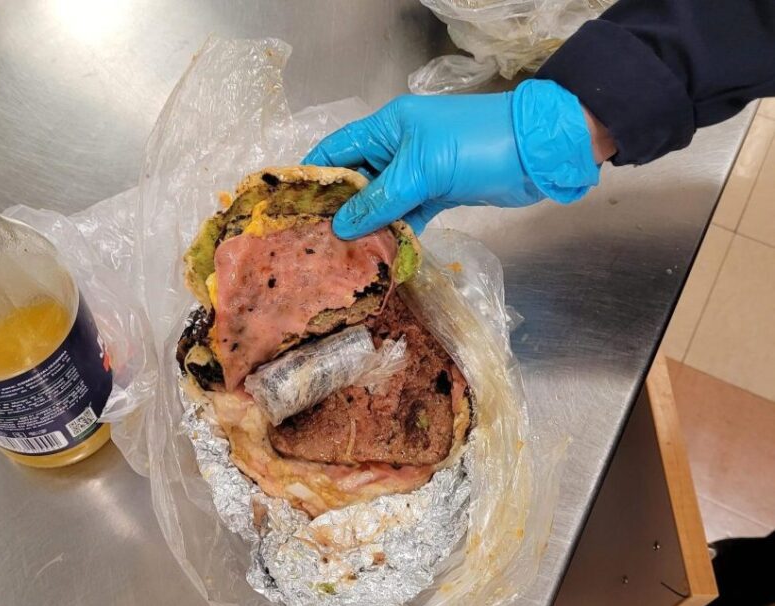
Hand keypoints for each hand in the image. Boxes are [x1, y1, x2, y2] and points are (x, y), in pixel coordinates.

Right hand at [303, 80, 602, 238]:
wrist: (537, 154)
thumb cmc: (477, 146)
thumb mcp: (423, 169)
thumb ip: (381, 199)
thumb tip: (340, 227)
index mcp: (386, 128)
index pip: (337, 150)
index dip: (314, 175)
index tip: (291, 207)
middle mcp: (396, 148)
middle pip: (356, 179)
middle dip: (338, 208)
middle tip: (314, 242)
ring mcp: (417, 173)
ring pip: (380, 201)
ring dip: (366, 225)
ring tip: (341, 256)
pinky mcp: (437, 194)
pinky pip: (406, 214)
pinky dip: (395, 232)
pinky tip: (380, 255)